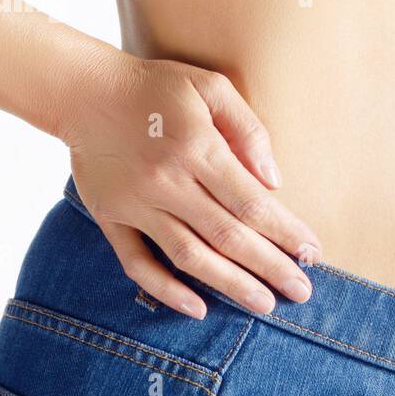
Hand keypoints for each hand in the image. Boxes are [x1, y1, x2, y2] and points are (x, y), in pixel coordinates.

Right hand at [60, 49, 322, 319]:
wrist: (82, 90)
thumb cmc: (156, 88)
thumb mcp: (210, 88)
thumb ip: (248, 130)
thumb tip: (274, 181)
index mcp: (198, 148)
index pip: (251, 203)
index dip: (285, 232)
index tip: (312, 253)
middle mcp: (168, 182)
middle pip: (228, 236)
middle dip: (270, 267)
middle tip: (302, 292)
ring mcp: (137, 204)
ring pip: (190, 256)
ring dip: (230, 285)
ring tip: (264, 305)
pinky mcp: (111, 217)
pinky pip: (137, 262)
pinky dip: (166, 290)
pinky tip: (197, 308)